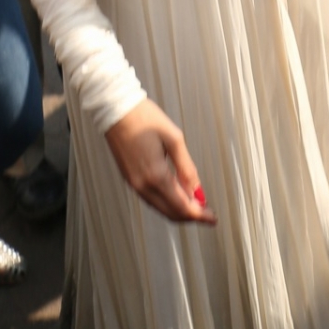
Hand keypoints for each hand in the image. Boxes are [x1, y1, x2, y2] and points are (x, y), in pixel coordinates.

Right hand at [105, 99, 216, 224]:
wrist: (116, 110)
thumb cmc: (145, 118)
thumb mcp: (174, 138)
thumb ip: (186, 167)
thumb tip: (198, 190)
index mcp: (156, 175)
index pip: (182, 206)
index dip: (199, 215)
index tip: (213, 218)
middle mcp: (143, 185)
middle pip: (171, 212)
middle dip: (191, 216)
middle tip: (207, 212)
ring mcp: (134, 184)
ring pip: (161, 208)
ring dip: (179, 210)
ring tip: (196, 204)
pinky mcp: (130, 179)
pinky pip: (151, 199)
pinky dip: (167, 202)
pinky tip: (177, 195)